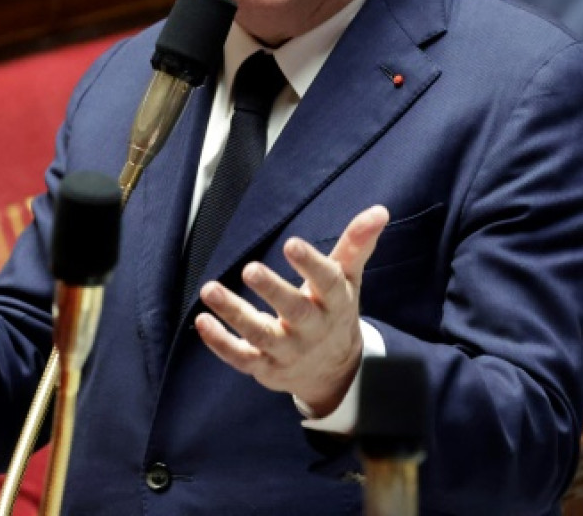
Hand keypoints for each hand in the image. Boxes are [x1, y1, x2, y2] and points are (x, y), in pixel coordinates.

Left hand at [194, 205, 388, 416]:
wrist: (332, 371)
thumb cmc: (335, 311)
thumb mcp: (348, 278)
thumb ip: (357, 244)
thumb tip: (379, 210)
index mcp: (335, 303)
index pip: (327, 283)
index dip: (311, 265)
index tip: (292, 244)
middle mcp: (313, 329)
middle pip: (295, 312)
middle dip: (273, 291)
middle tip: (250, 269)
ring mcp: (288, 351)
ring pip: (261, 335)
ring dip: (235, 313)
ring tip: (210, 289)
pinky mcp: (265, 367)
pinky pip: (241, 357)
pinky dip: (220, 343)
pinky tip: (203, 321)